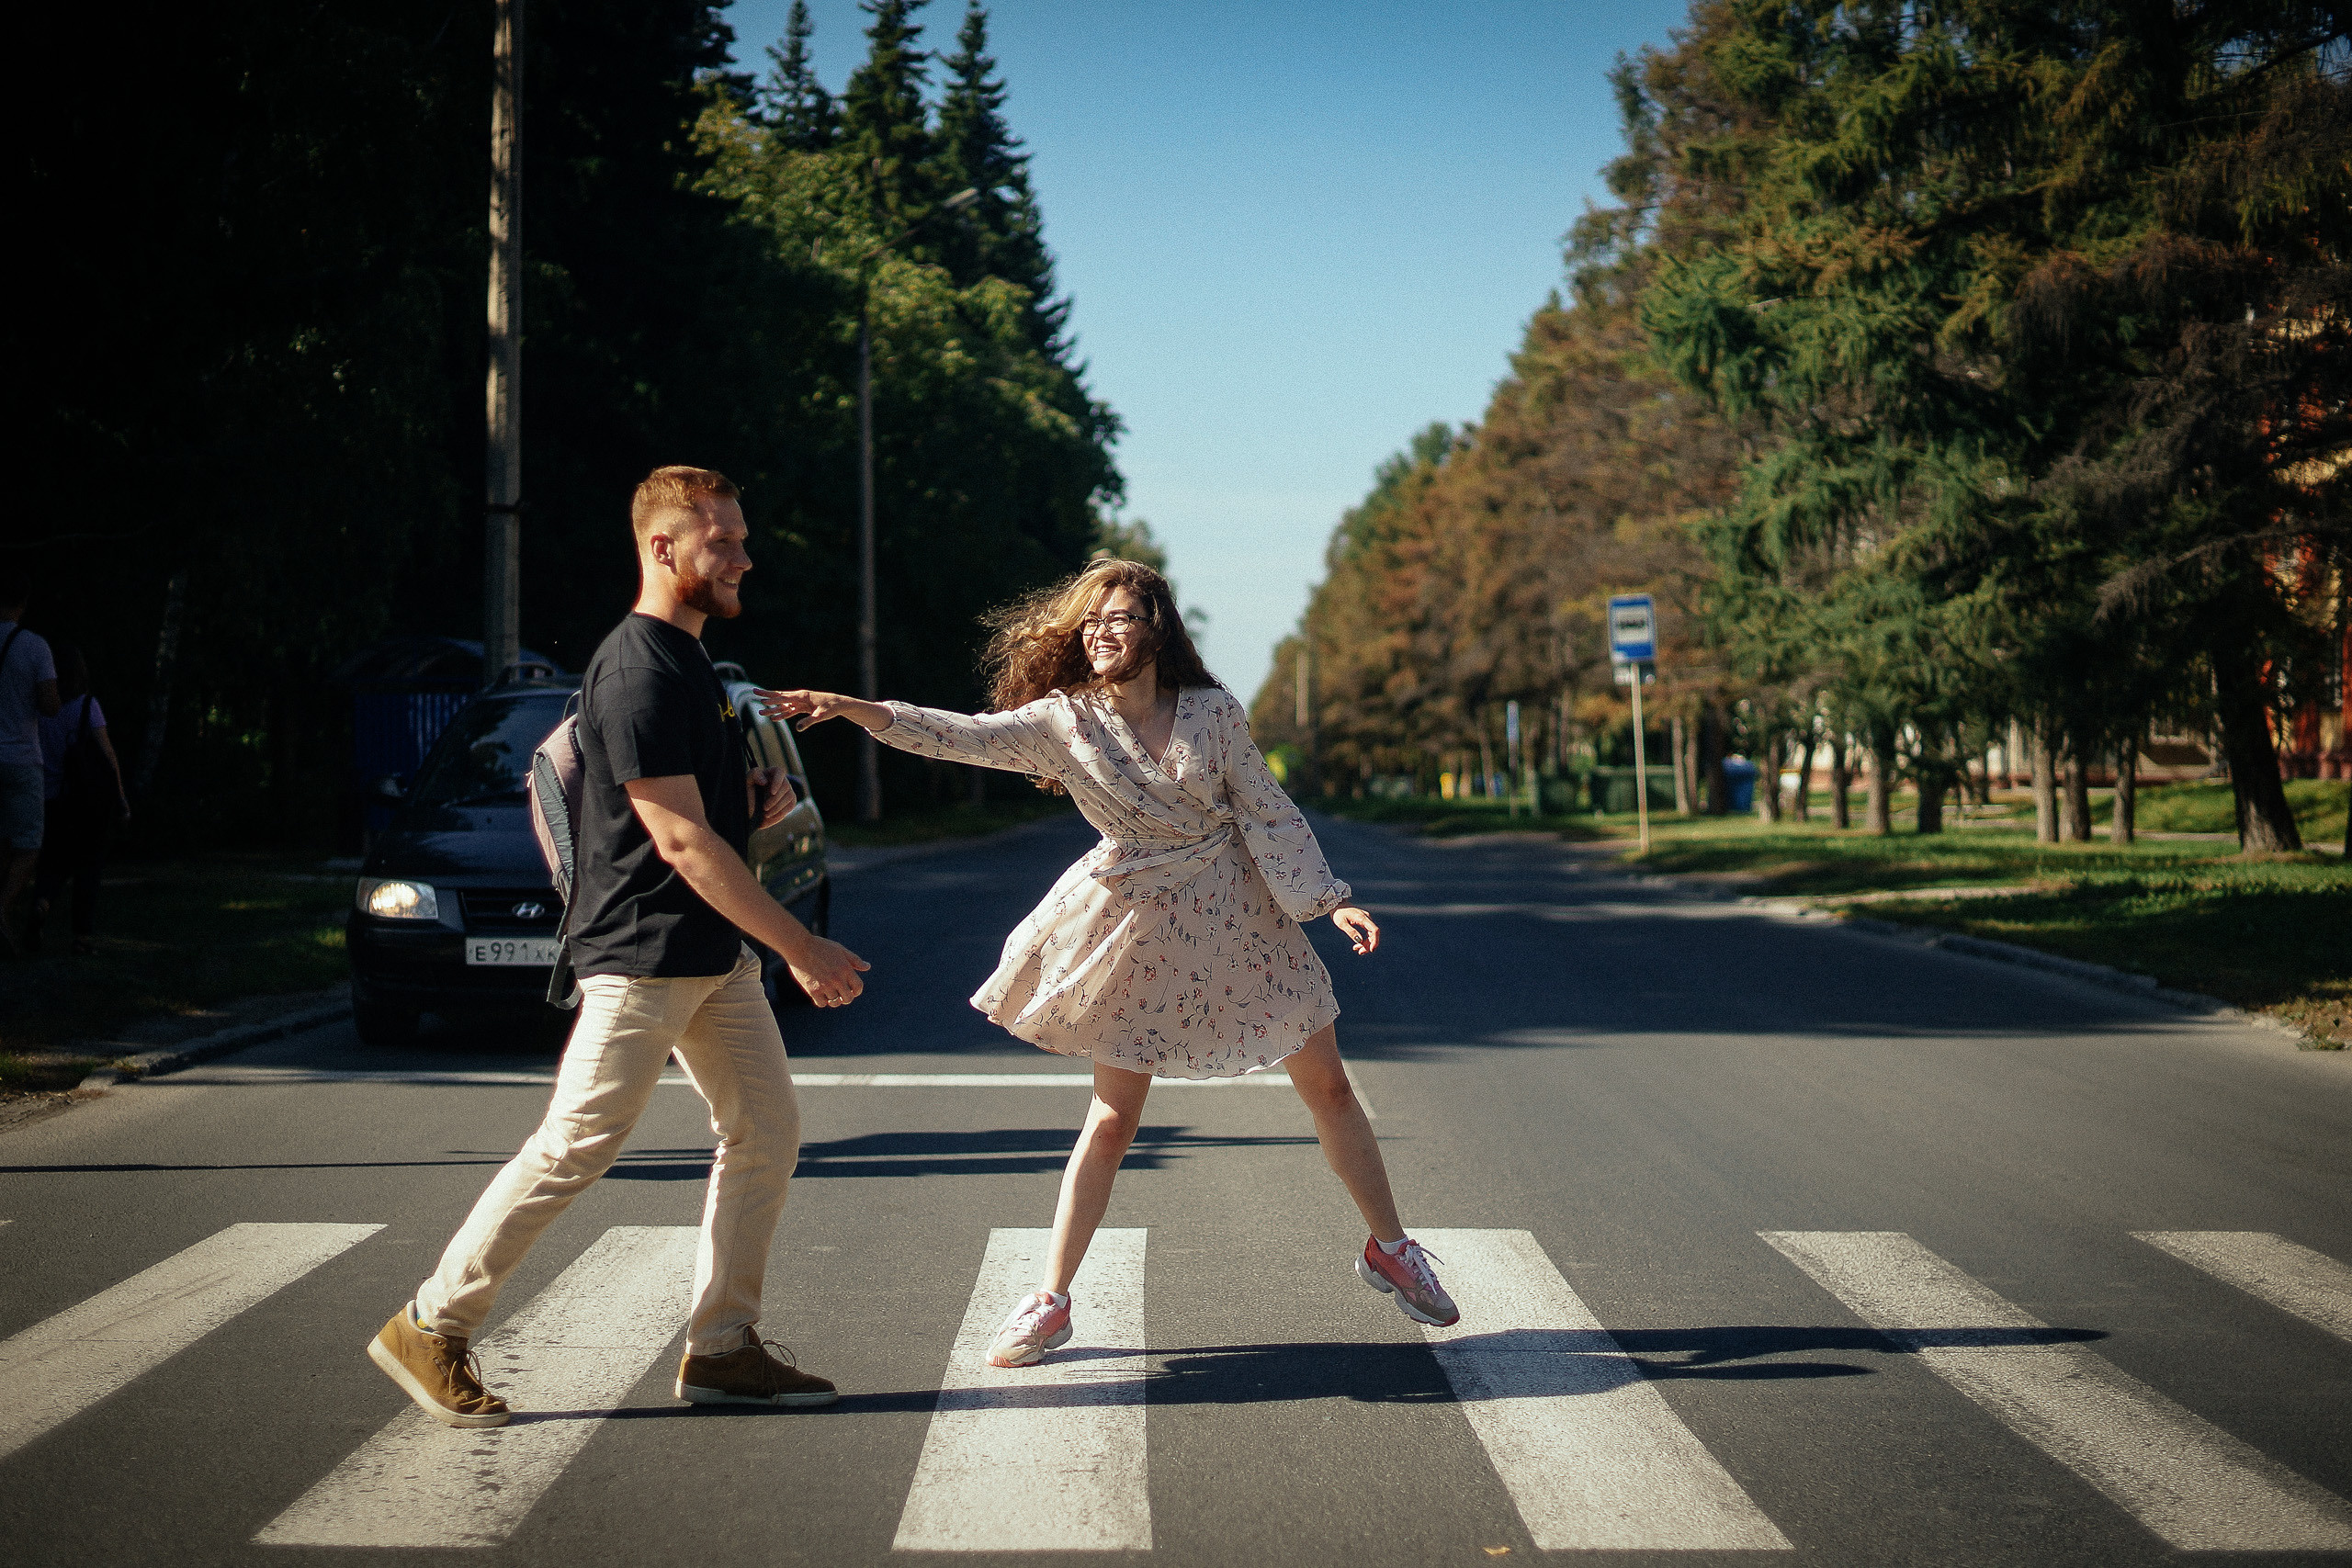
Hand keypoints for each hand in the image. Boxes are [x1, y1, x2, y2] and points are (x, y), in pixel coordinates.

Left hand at [747, 766, 796, 828]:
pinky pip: (791, 805)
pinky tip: (772, 816)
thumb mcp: (746, 784)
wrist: (750, 811)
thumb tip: (765, 781)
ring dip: (778, 807)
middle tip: (764, 808)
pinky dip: (782, 812)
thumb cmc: (747, 795)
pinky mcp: (790, 801)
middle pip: (785, 786)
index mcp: (770, 773)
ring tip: (766, 814)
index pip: (779, 771)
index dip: (778, 781)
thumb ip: (753, 775)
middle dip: (775, 799)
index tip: (772, 792)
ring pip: (790, 796)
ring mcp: (787, 791)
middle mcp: (781, 780)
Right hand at [755, 688, 887, 730]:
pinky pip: (789, 711)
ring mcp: (799, 702)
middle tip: (753, 692)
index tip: (761, 699)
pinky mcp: (802, 707)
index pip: (784, 697)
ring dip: (772, 709)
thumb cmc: (831, 708)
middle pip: (779, 697)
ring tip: (760, 713)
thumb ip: (809, 721)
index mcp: (802, 696)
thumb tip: (798, 728)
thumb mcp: (820, 715)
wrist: (838, 704)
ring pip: (782, 705)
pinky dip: (782, 714)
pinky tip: (774, 718)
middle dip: (766, 696)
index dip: (772, 699)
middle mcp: (799, 697)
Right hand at [786, 934, 870, 1007]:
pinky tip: (821, 995)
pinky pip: (821, 1003)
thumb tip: (867, 967)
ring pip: (834, 1002)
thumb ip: (854, 960)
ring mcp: (825, 985)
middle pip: (848, 998)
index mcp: (846, 969)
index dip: (856, 991)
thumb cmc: (821, 946)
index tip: (852, 991)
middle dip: (846, 998)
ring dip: (834, 1000)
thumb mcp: (840, 950)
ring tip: (830, 994)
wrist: (799, 947)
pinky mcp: (813, 990)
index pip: (858, 987)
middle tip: (841, 995)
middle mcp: (837, 979)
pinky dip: (822, 1001)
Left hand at [1331, 906, 1379, 954]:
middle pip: (1374, 934)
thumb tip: (1360, 941)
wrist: (1337, 905)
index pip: (1374, 930)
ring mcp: (1366, 920)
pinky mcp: (1364, 922)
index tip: (1371, 950)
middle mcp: (1367, 918)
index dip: (1375, 941)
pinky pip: (1367, 933)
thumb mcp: (1341, 923)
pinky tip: (1357, 945)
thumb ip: (1351, 931)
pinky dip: (1364, 940)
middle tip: (1360, 952)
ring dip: (1366, 944)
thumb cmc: (1338, 913)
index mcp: (1362, 918)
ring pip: (1371, 935)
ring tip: (1357, 950)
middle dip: (1369, 945)